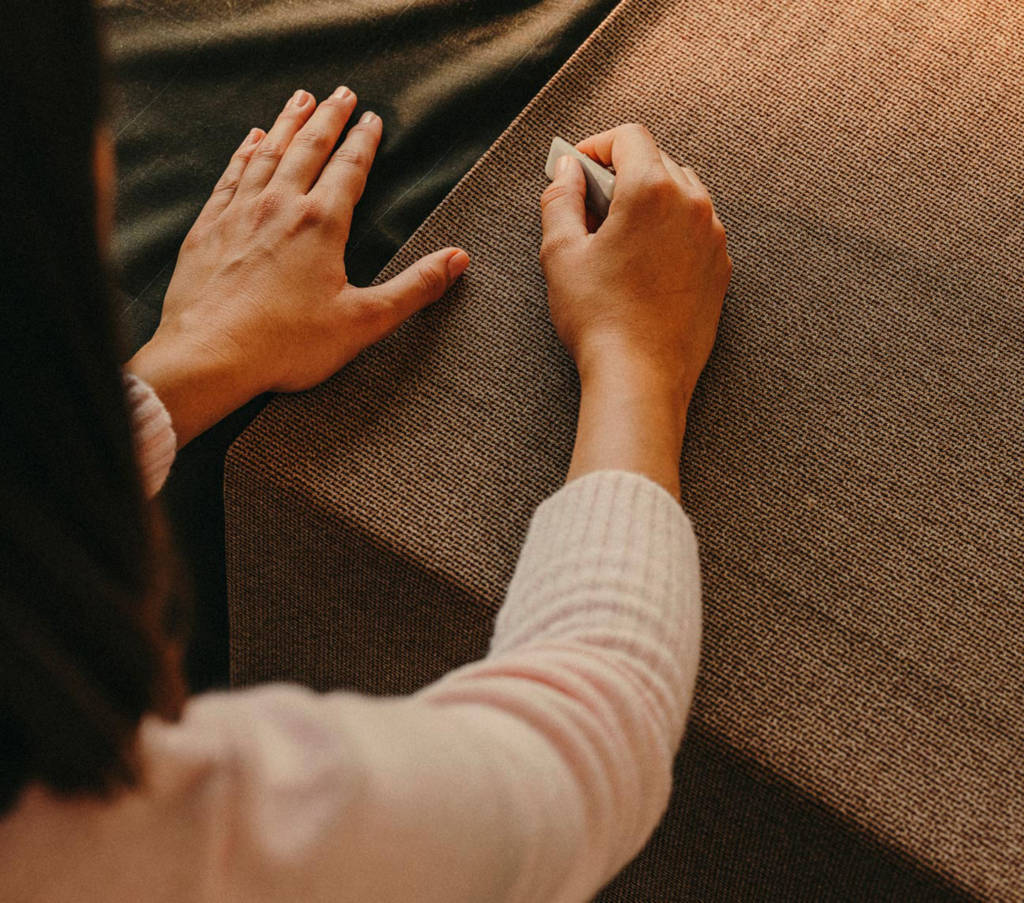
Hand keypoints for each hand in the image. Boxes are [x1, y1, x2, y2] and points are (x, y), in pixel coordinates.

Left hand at [128, 86, 469, 446]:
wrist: (210, 355)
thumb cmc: (288, 344)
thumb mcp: (364, 321)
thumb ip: (414, 288)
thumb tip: (457, 260)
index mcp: (321, 224)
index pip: (349, 168)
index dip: (364, 140)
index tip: (372, 118)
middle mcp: (280, 206)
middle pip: (308, 147)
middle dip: (328, 117)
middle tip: (341, 92)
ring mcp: (240, 212)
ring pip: (268, 152)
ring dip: (288, 122)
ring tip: (300, 99)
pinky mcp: (209, 227)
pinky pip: (231, 175)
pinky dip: (244, 151)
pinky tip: (251, 139)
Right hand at [539, 123, 729, 408]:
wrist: (641, 377)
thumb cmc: (599, 318)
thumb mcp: (560, 254)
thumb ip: (560, 199)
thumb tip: (566, 171)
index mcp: (652, 190)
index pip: (629, 137)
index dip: (596, 146)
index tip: (577, 167)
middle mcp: (692, 204)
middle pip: (657, 161)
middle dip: (622, 174)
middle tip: (589, 205)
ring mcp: (713, 237)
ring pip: (681, 194)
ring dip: (649, 201)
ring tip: (617, 236)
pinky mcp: (721, 267)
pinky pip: (696, 229)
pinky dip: (670, 231)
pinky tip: (643, 263)